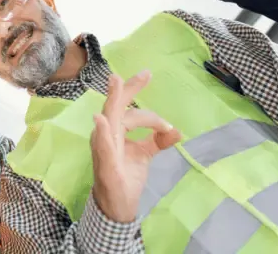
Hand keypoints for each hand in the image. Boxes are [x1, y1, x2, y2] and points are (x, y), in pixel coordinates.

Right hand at [91, 72, 181, 223]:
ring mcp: (104, 146)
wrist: (117, 204)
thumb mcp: (145, 155)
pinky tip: (100, 119)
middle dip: (130, 88)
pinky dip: (102, 131)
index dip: (152, 116)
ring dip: (113, 99)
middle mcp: (107, 133)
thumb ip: (158, 141)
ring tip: (116, 81)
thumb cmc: (126, 176)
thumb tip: (178, 131)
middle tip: (146, 73)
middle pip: (118, 105)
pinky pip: (103, 145)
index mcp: (116, 130)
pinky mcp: (106, 162)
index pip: (131, 111)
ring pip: (109, 118)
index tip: (169, 127)